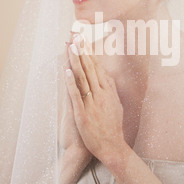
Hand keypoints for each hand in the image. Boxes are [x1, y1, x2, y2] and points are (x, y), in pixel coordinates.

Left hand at [65, 35, 125, 164]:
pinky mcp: (83, 114)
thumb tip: (108, 77)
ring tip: (72, 47)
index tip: (84, 40)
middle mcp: (101, 94)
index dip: (89, 53)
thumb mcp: (117, 105)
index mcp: (109, 91)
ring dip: (77, 62)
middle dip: (83, 51)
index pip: (97, 67)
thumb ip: (111, 90)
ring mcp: (92, 103)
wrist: (113, 147)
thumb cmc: (114, 128)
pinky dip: (71, 83)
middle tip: (76, 35)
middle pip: (90, 68)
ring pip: (83, 78)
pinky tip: (67, 72)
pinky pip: (77, 96)